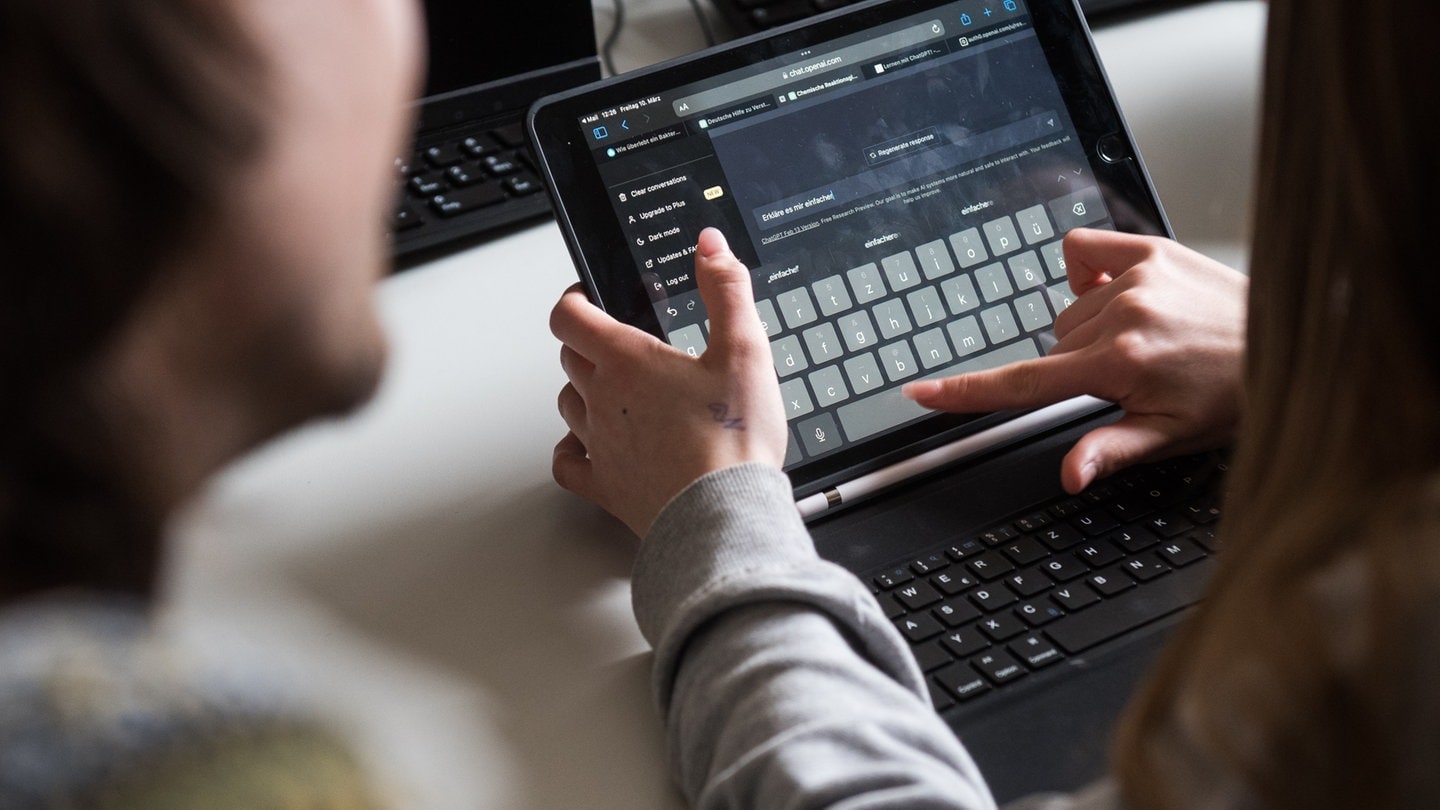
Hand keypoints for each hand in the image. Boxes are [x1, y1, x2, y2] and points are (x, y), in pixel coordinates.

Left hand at [551, 228, 786, 535]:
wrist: (724, 517)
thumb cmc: (733, 441)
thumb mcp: (745, 350)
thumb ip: (727, 290)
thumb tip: (710, 246)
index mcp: (627, 361)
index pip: (569, 316)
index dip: (574, 299)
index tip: (588, 295)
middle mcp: (602, 400)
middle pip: (570, 358)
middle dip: (589, 343)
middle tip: (619, 342)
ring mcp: (599, 446)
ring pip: (568, 405)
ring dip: (583, 392)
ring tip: (614, 390)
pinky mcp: (604, 487)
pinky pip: (568, 463)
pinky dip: (572, 450)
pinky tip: (589, 447)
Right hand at [904, 228, 1246, 492]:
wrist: (1293, 343)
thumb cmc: (1236, 395)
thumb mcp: (1171, 436)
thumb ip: (1109, 450)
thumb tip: (1069, 476)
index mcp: (1118, 366)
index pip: (1021, 384)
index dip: (964, 393)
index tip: (920, 393)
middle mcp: (1121, 315)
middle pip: (1049, 348)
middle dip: (1070, 368)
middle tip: (1126, 380)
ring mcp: (1135, 277)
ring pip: (1067, 311)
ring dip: (1086, 330)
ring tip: (1141, 343)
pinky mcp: (1151, 249)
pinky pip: (1084, 252)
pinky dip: (1088, 275)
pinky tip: (1119, 295)